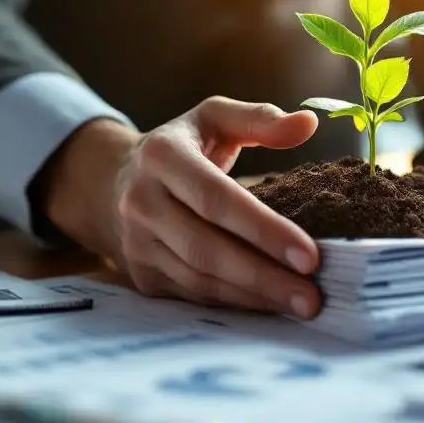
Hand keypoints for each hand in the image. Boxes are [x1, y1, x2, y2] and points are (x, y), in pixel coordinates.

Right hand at [39, 97, 321, 317]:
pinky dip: (236, 303)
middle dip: (263, 276)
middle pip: (207, 248)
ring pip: (200, 279)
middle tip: (312, 296)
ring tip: (302, 304)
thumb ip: (261, 119)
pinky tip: (271, 304)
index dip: (263, 229)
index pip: (216, 199)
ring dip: (253, 296)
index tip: (309, 254)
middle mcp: (141, 202)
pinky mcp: (142, 275)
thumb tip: (308, 124)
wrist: (111, 183)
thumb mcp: (214, 118)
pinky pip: (193, 294)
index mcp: (162, 156)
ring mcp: (137, 244)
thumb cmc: (182, 147)